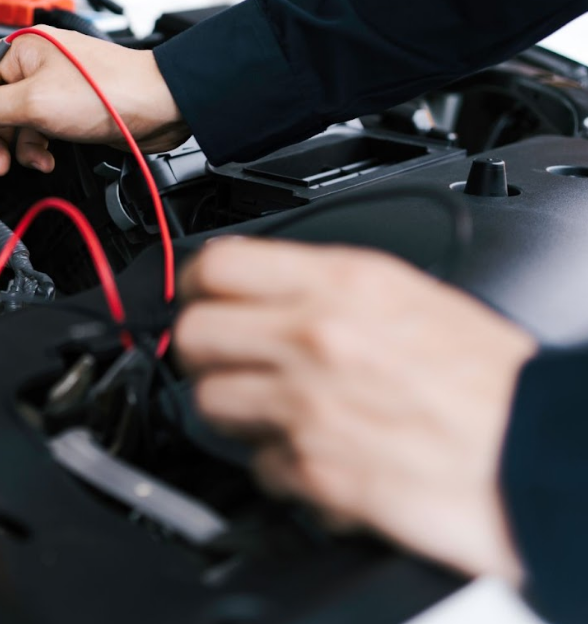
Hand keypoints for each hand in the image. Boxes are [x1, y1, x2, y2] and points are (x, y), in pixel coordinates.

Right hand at [0, 26, 188, 174]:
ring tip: (5, 164)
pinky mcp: (62, 110)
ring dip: (3, 147)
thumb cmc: (107, 90)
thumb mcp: (33, 103)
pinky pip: (31, 131)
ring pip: (6, 122)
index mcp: (18, 49)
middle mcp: (30, 65)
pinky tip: (42, 159)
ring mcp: (46, 88)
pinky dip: (31, 149)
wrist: (159, 106)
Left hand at [174, 238, 535, 581]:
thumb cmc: (495, 386)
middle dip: (203, 352)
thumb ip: (331, 290)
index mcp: (343, 285)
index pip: (217, 264)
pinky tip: (314, 456)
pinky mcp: (311, 469)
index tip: (199, 298)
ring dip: (233, 412)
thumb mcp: (414, 297)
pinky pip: (256, 465)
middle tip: (226, 361)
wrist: (540, 456)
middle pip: (192, 334)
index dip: (197, 285)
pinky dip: (278, 467)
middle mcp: (315, 337)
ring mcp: (307, 405)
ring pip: (208, 403)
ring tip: (273, 414)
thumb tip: (269, 290)